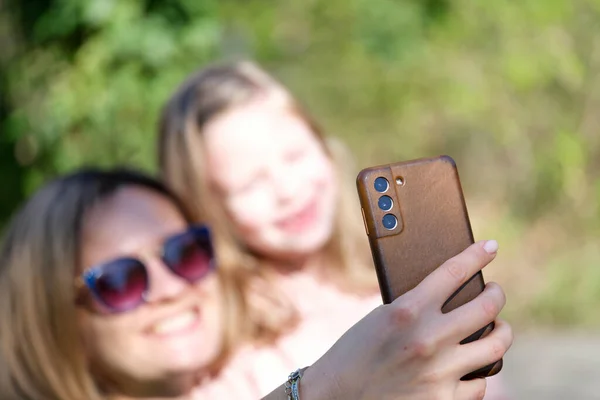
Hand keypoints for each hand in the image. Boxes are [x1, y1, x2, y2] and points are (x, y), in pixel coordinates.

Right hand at [301, 240, 512, 399]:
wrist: (338, 396)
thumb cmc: (355, 352)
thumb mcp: (381, 317)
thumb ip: (416, 306)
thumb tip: (452, 296)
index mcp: (407, 310)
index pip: (454, 272)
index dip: (477, 255)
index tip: (490, 247)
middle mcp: (428, 338)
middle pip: (487, 307)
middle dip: (496, 294)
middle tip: (494, 291)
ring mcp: (439, 372)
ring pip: (496, 345)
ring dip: (502, 332)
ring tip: (499, 328)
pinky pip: (481, 383)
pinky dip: (479, 373)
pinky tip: (475, 366)